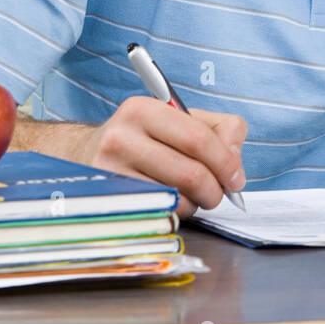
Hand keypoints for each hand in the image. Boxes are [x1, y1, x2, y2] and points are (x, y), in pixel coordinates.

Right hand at [75, 97, 246, 218]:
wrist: (87, 155)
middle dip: (215, 189)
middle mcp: (120, 138)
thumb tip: (235, 162)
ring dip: (196, 203)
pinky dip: (177, 212)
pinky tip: (174, 201)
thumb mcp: (182, 120)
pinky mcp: (109, 200)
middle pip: (190, 173)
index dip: (226, 161)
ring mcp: (109, 172)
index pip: (197, 138)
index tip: (236, 178)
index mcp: (143, 110)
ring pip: (177, 198)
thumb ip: (221, 130)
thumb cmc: (146, 139)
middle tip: (219, 194)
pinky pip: (160, 213)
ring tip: (192, 194)